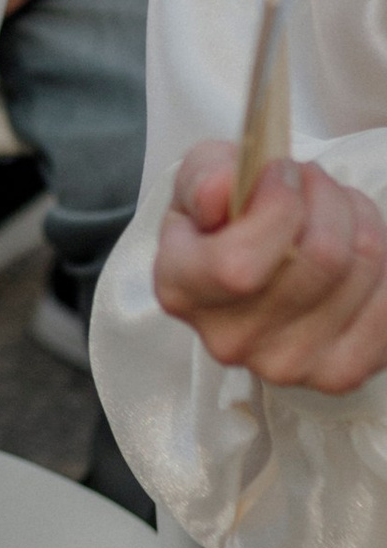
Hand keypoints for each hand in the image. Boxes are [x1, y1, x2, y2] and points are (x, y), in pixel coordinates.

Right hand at [153, 143, 386, 392]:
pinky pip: (386, 303)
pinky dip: (382, 259)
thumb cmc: (228, 215)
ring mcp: (288, 365)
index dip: (277, 209)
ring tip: (333, 211)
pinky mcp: (339, 373)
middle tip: (313, 182)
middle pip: (320, 257)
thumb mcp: (203, 177)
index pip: (239, 265)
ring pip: (360, 268)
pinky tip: (353, 251)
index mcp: (182, 291)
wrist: (261, 260)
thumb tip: (222, 190)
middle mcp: (230, 341)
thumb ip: (205, 175)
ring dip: (357, 219)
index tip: (281, 173)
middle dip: (328, 198)